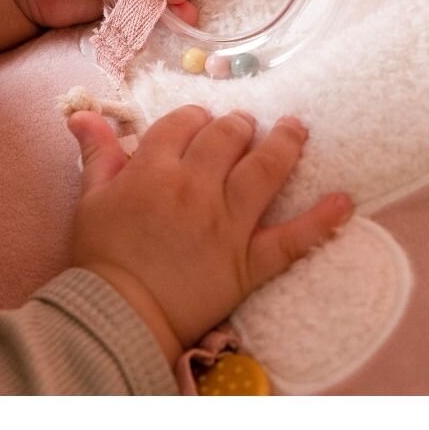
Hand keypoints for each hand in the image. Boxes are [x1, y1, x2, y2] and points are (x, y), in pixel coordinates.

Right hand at [65, 105, 353, 363]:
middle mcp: (196, 187)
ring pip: (266, 169)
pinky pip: (294, 239)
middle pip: (228, 136)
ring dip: (285, 143)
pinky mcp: (249, 261)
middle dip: (238, 125)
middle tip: (243, 126)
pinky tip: (345, 201)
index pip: (185, 122)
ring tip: (295, 128)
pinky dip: (322, 220)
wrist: (118, 315)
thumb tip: (83, 114)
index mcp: (155, 168)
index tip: (198, 122)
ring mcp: (227, 223)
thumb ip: (97, 151)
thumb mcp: (91, 197)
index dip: (194, 117)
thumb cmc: (101, 256)